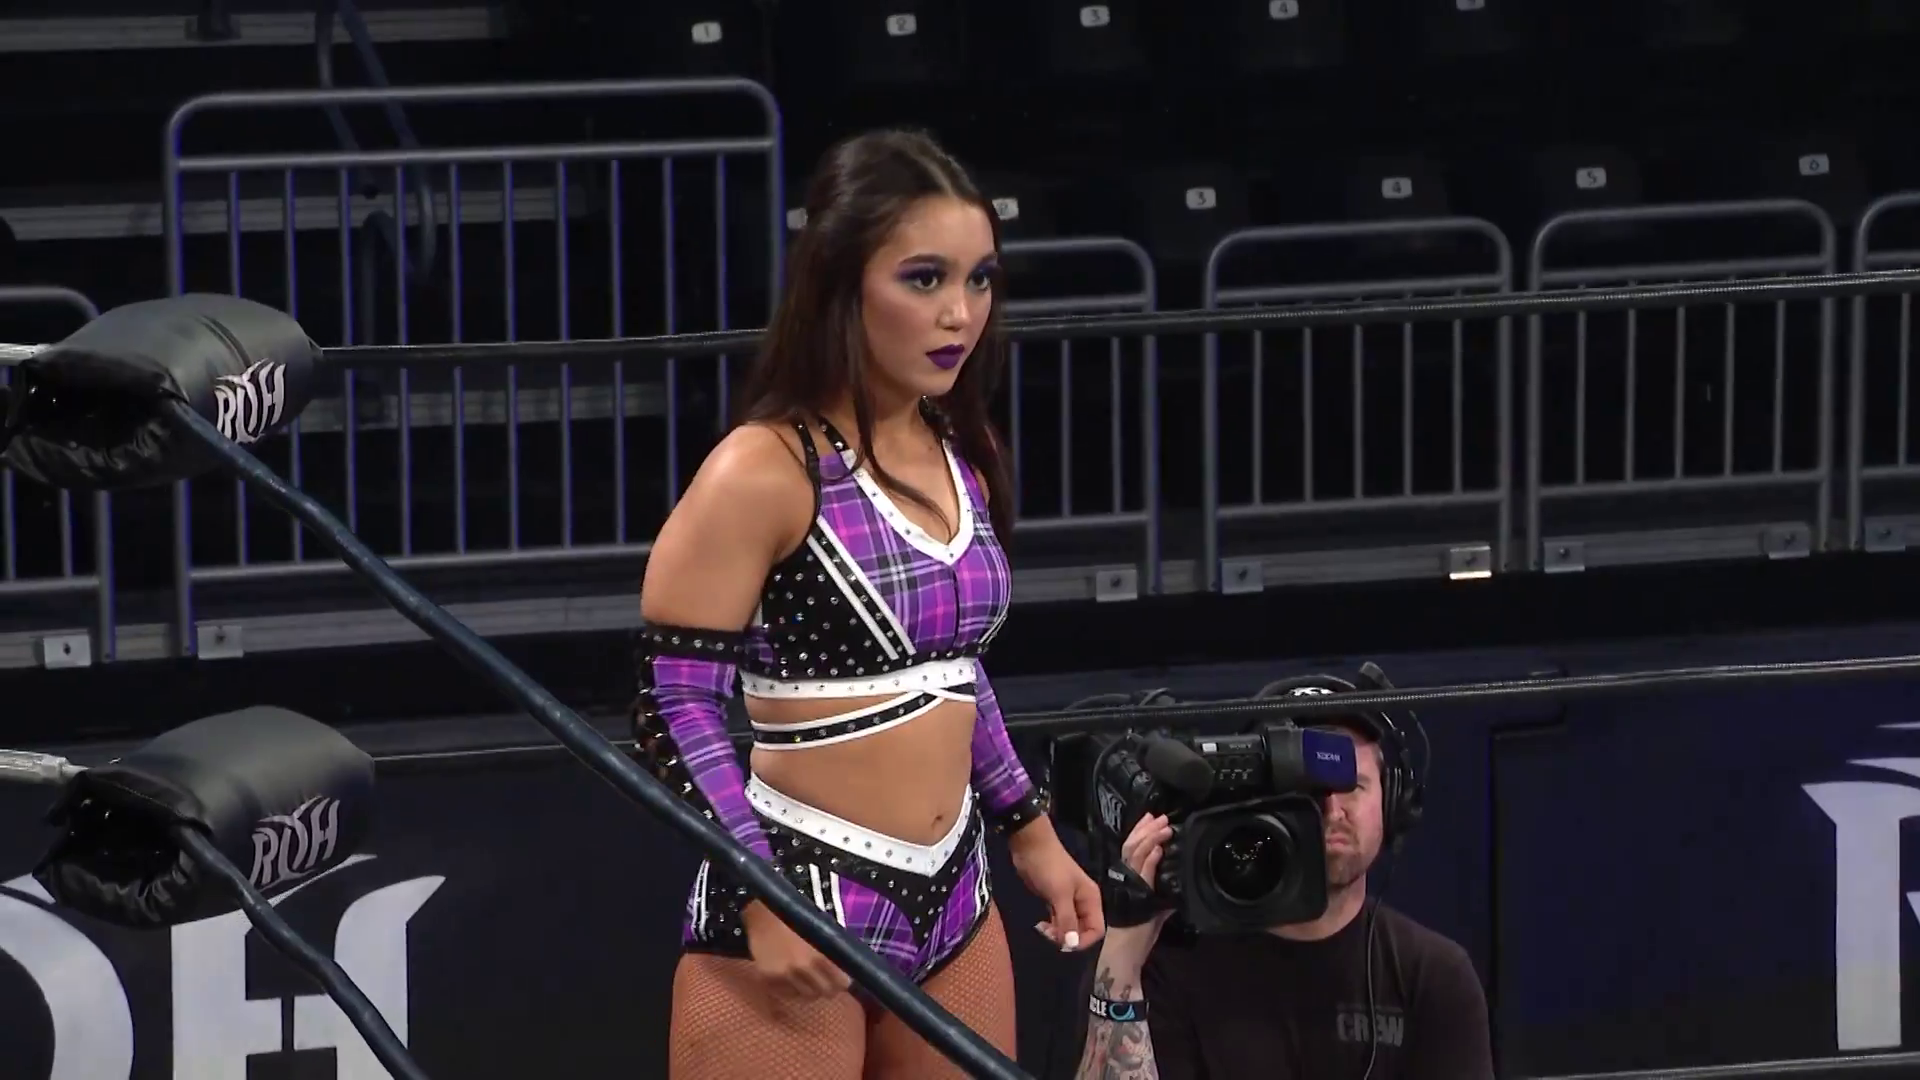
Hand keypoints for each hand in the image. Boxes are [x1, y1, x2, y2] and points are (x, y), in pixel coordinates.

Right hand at [741, 901, 851, 1000]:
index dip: (842, 981)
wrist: (764, 914)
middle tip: (823, 980)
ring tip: (805, 976)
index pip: (841, 982)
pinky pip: (787, 993)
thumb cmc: (797, 918)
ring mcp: (784, 975)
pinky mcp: (769, 979)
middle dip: (826, 986)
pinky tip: (789, 975)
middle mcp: (803, 968)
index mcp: (820, 954)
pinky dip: (791, 988)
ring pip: (806, 995)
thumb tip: (845, 968)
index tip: (840, 978)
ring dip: (808, 988)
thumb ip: (833, 950)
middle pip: (824, 992)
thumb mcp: (821, 930)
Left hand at [1010, 819, 1106, 952]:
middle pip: (1083, 930)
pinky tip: (1041, 925)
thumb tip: (1072, 944)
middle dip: (1068, 937)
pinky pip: (1059, 920)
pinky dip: (1052, 926)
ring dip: (1058, 933)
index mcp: (1091, 899)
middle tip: (1049, 935)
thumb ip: (1067, 919)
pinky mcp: (1054, 900)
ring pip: (1069, 926)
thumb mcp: (1059, 894)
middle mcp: (1083, 902)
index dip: (1083, 940)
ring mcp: (1068, 901)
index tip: (1065, 944)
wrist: (1030, 845)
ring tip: (1042, 929)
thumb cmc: (1049, 867)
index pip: (1097, 929)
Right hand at [1098, 813, 1177, 966]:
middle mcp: (1125, 879)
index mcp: (1127, 880)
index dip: (1141, 832)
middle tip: (1160, 816)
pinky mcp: (1136, 897)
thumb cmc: (1136, 935)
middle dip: (1147, 830)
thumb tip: (1176, 888)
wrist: (1124, 953)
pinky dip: (1150, 860)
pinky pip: (1142, 874)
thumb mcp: (1151, 911)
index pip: (1132, 849)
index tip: (1151, 818)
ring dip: (1151, 839)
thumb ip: (1161, 897)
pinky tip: (1158, 849)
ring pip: (1137, 855)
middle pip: (1133, 847)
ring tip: (1164, 827)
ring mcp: (1129, 886)